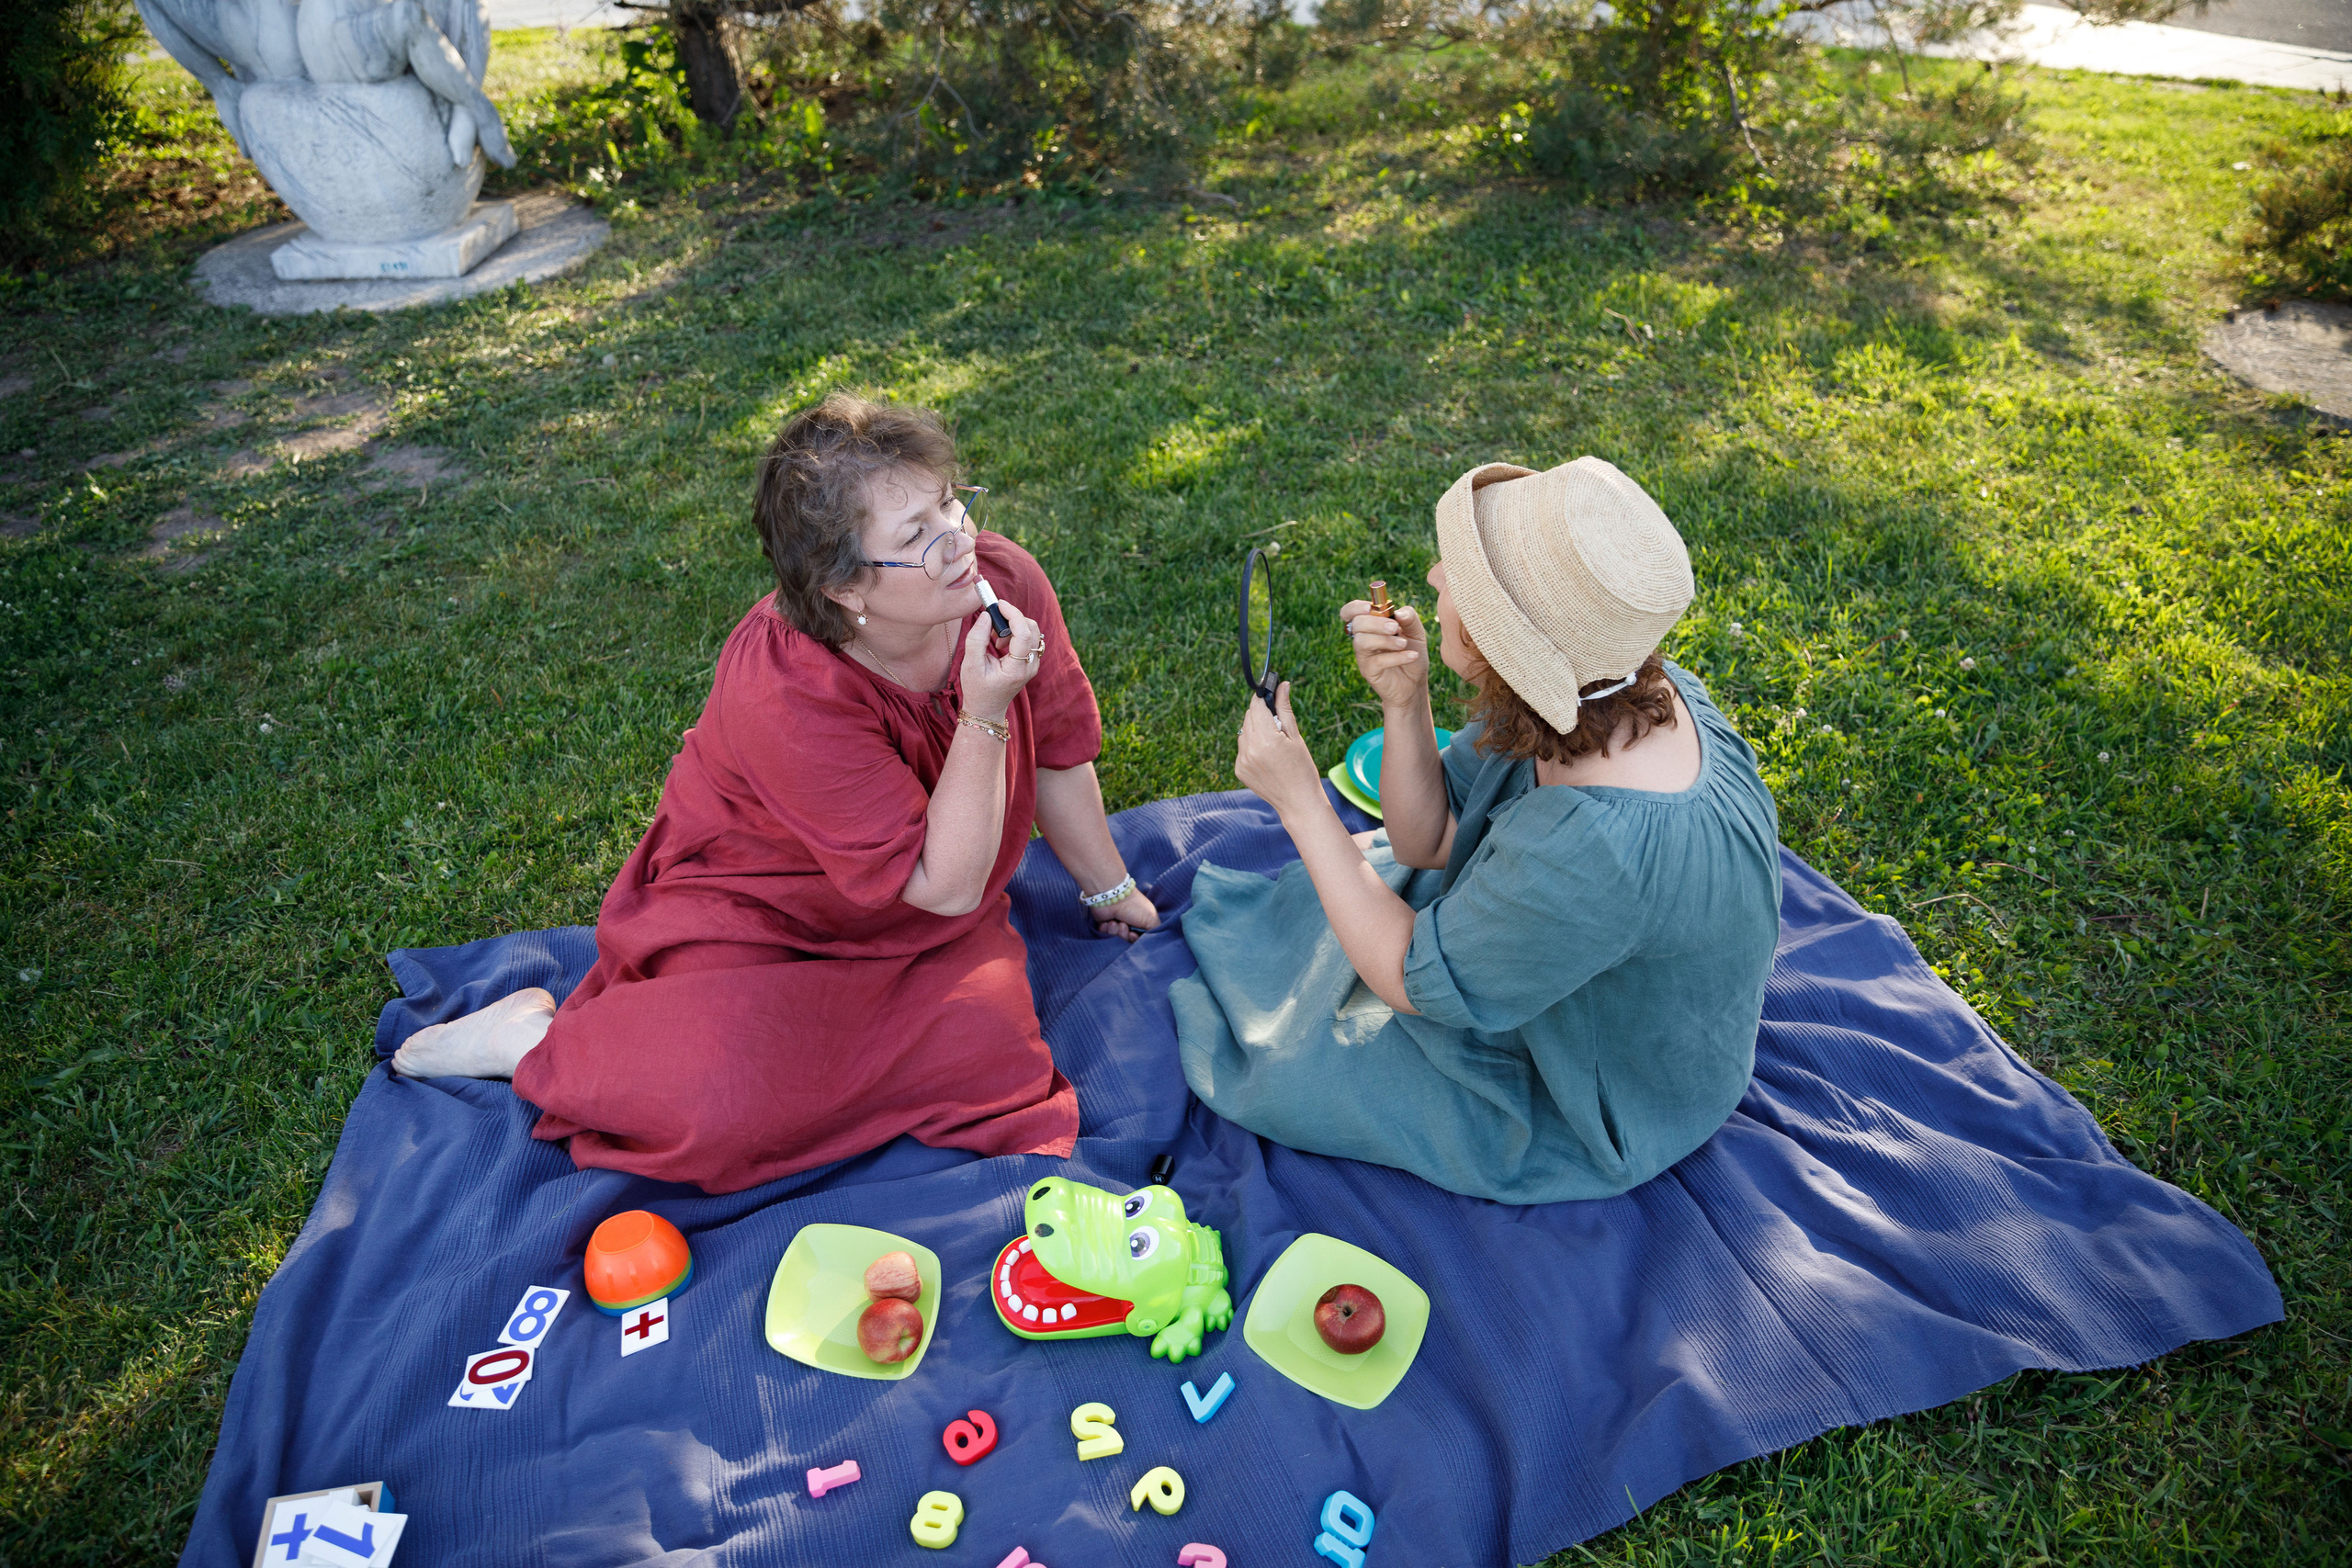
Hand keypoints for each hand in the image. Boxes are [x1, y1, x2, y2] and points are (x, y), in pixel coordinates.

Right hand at [959, 597, 1044, 719]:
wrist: (987, 708)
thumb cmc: (977, 689)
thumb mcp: (970, 665)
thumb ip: (977, 639)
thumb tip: (986, 616)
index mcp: (1017, 669)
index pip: (1024, 634)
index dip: (1013, 614)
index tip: (998, 604)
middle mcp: (1030, 666)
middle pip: (1032, 629)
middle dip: (1013, 618)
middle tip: (993, 622)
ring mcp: (1033, 664)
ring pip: (1033, 632)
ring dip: (1014, 626)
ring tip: (995, 639)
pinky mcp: (1031, 662)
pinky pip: (1030, 638)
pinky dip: (1016, 632)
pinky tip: (1001, 642)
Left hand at [1090, 886, 1159, 942]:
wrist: (1113, 897)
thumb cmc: (1135, 907)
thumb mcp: (1152, 919)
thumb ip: (1155, 931)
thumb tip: (1151, 939)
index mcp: (1143, 920)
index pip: (1141, 937)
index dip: (1137, 939)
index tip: (1133, 934)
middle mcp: (1131, 921)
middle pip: (1129, 938)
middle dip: (1126, 934)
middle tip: (1123, 925)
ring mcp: (1118, 921)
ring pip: (1117, 936)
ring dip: (1117, 930)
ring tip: (1115, 922)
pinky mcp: (1106, 921)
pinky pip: (1106, 932)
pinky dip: (1107, 928)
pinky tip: (1108, 921)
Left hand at [1234, 682, 1324, 818]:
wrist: (1298, 802)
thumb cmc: (1303, 769)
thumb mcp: (1295, 737)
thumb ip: (1284, 709)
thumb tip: (1282, 685)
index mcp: (1265, 739)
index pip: (1256, 706)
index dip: (1263, 699)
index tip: (1270, 696)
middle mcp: (1249, 749)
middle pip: (1248, 717)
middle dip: (1261, 715)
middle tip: (1277, 726)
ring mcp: (1241, 761)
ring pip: (1243, 732)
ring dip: (1255, 731)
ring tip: (1273, 745)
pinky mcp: (1238, 770)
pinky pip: (1242, 748)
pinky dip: (1251, 747)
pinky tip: (1267, 758)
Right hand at [1338, 598, 1429, 711]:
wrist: (1415, 681)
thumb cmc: (1412, 652)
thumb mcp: (1416, 632)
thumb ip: (1410, 618)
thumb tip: (1398, 612)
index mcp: (1371, 624)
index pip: (1351, 612)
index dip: (1355, 607)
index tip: (1370, 607)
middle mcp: (1363, 638)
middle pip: (1357, 623)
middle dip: (1376, 623)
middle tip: (1395, 627)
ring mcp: (1363, 655)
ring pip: (1362, 641)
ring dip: (1385, 640)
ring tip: (1404, 644)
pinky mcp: (1368, 671)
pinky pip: (1376, 661)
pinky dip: (1396, 657)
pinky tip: (1412, 656)